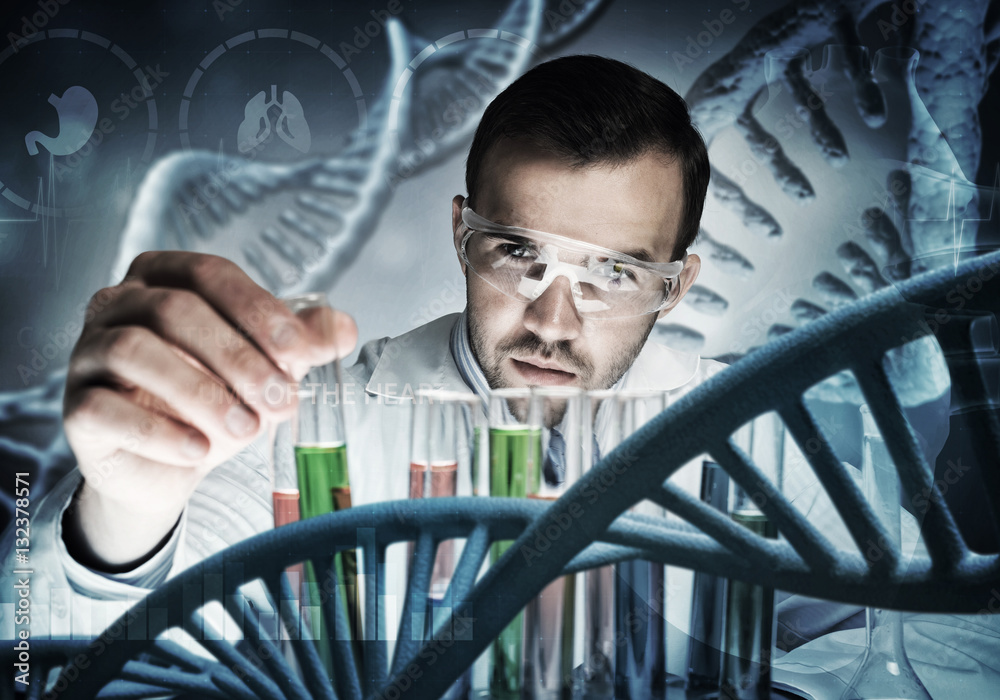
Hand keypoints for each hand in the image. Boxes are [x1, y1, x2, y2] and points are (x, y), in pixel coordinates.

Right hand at [61, 251, 356, 570]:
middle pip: (175, 311)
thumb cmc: (215, 399)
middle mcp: (117, 304)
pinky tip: (200, 452)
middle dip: (238, 358)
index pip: (211, 274)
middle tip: (282, 402)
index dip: (258, 310)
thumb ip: (302, 342)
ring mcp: (88, 353)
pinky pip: (106, 408)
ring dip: (201, 393)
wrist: (171, 463)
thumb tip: (343, 327)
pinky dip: (160, 432)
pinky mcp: (75, 406)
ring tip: (247, 430)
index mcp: (164, 277)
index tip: (299, 352)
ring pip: (136, 351)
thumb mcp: (265, 366)